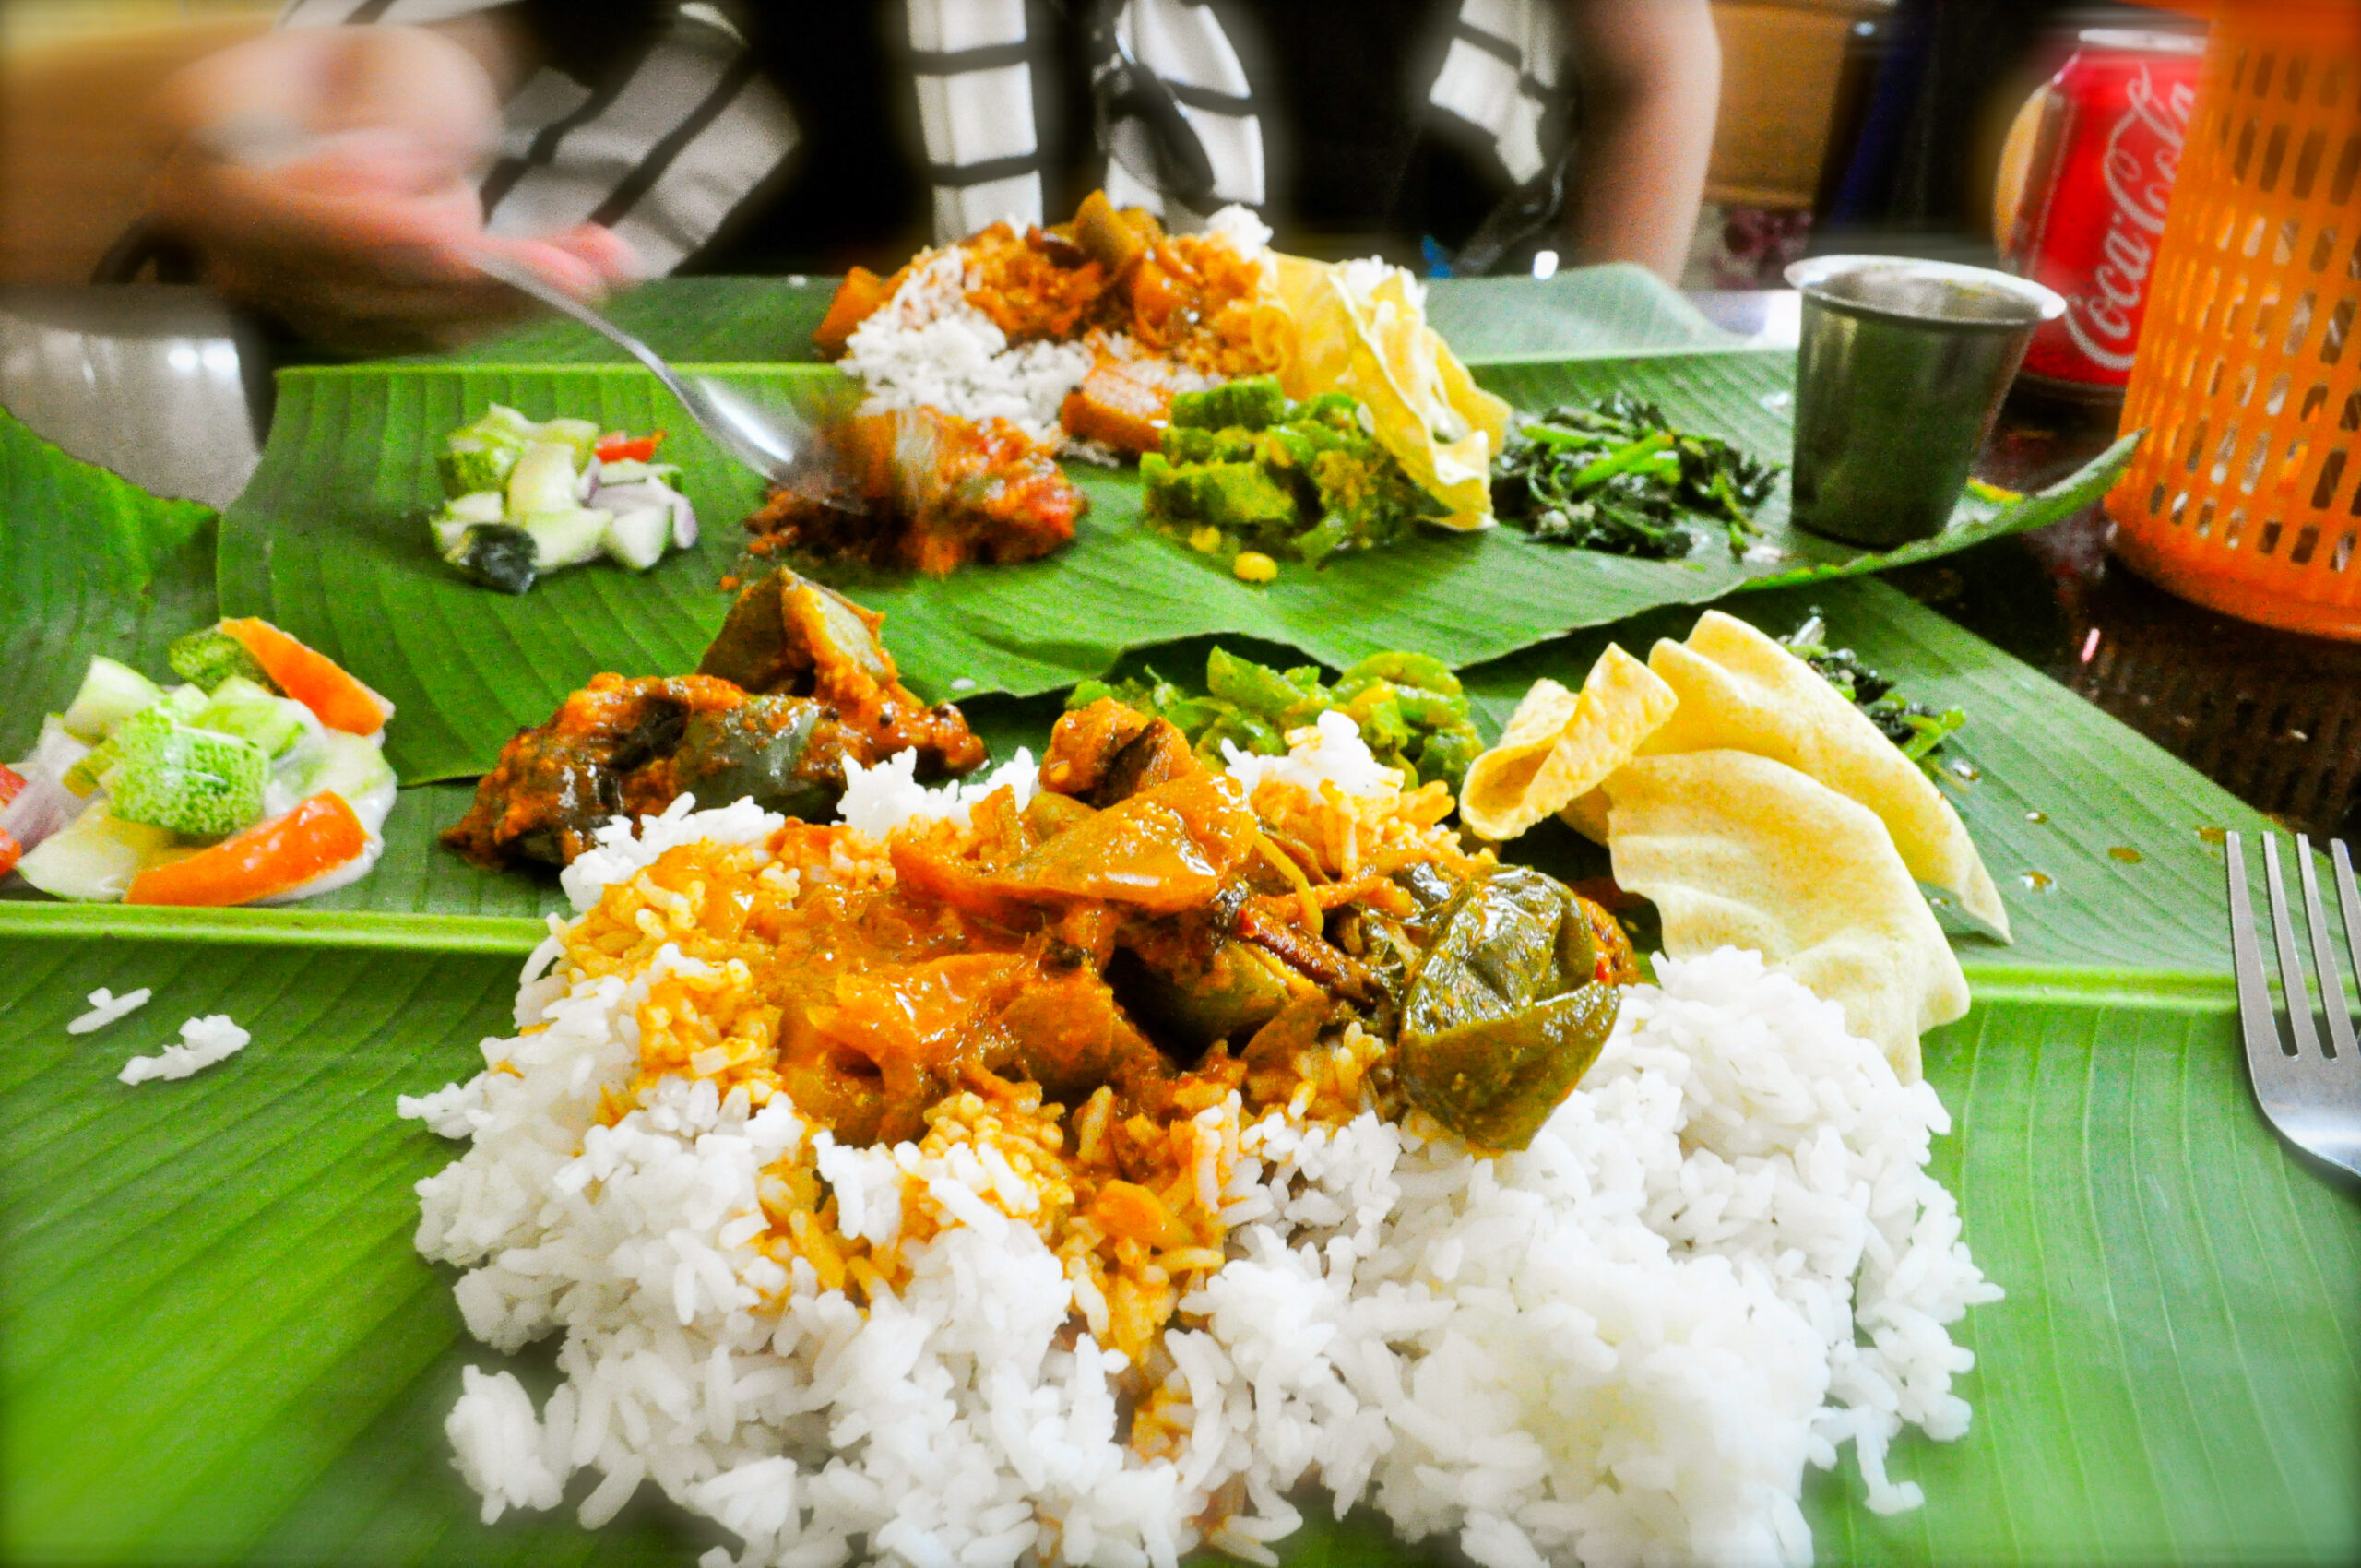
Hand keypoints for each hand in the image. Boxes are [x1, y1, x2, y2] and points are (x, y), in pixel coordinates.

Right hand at [149, 24, 639, 354]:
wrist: (381, 113)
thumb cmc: (378, 76)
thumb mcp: (398, 70)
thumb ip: (389, 124)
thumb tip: (378, 192)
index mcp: (203, 141)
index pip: (257, 208)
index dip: (355, 233)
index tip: (452, 242)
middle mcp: (229, 238)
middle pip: (342, 280)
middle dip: (469, 277)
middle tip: (579, 267)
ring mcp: (290, 296)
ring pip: (402, 316)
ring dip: (514, 296)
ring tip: (607, 262)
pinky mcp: (357, 331)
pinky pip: (439, 331)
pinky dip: (518, 308)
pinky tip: (596, 275)